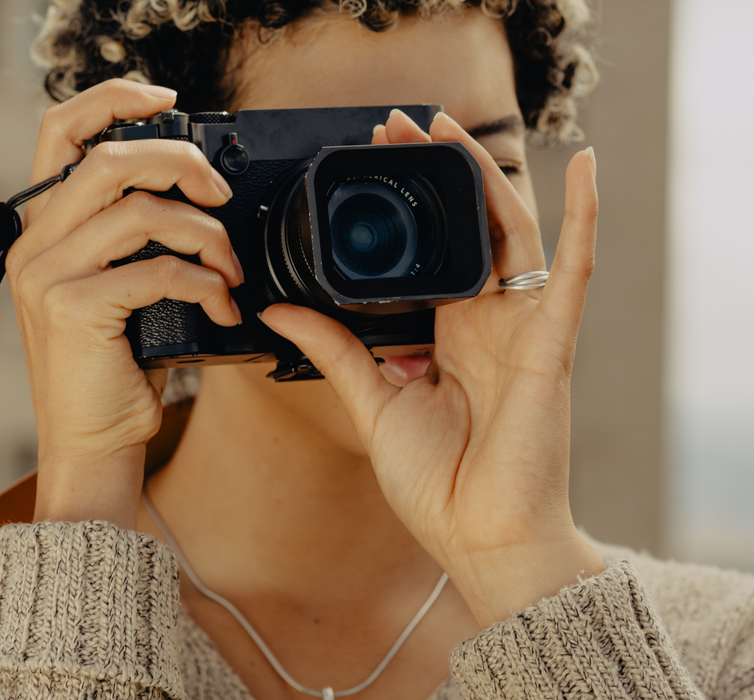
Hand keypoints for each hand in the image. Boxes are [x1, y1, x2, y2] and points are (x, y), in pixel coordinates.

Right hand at [7, 79, 243, 527]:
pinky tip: (222, 304)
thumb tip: (193, 189)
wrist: (92, 443)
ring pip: (141, 212)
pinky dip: (206, 282)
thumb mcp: (118, 288)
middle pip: (110, 160)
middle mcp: (34, 245)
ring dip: (205, 234)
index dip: (114, 99)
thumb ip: (132, 236)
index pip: (61, 132)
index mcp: (41, 229)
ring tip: (230, 267)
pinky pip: (158, 270)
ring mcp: (47, 276)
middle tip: (220, 195)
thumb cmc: (114, 368)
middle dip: (181, 165)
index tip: (167, 100)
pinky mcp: (74, 309)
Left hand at [259, 109, 603, 627]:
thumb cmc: (436, 482)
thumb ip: (333, 350)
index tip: (374, 162)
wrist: (478, 536)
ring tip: (442, 125)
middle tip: (396, 126)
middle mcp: (488, 322)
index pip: (432, 249)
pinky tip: (584, 166)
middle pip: (467, 226)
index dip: (409, 204)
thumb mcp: (371, 402)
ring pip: (509, 230)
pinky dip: (585, 217)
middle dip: (435, 171)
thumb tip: (281, 311)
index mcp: (449, 334)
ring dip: (480, 172)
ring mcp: (522, 327)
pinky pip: (575, 269)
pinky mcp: (550, 343)